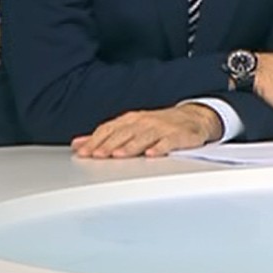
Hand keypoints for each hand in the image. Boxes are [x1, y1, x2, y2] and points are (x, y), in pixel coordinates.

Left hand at [71, 104, 220, 158]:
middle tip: (97, 155)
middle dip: (110, 144)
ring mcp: (163, 128)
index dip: (96, 140)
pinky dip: (160, 147)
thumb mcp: (131, 127)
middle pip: (125, 133)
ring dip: (131, 146)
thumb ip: (105, 136)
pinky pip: (169, 142)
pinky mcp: (180, 135)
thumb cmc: (159, 125)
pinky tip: (151, 154)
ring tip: (119, 155)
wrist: (195, 117)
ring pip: (144, 137)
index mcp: (131, 119)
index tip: (84, 152)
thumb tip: (78, 143)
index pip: (110, 128)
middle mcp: (145, 121)